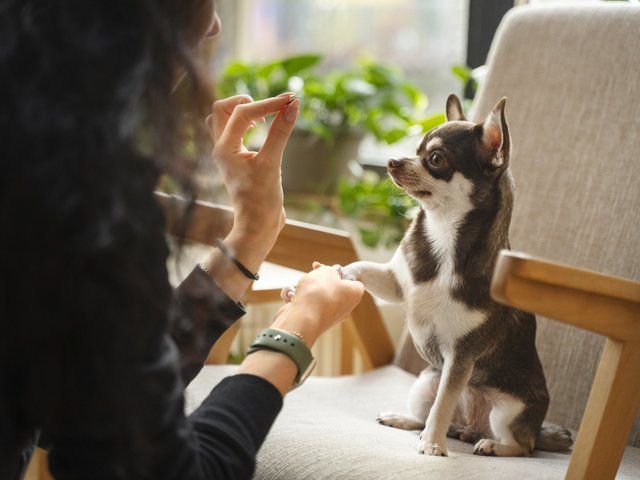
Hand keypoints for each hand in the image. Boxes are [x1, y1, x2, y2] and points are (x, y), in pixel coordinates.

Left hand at [206, 93, 298, 249]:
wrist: (258, 226)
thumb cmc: (262, 200)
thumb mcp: (272, 164)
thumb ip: (280, 133)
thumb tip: (293, 106)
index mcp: (224, 148)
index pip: (242, 113)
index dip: (268, 104)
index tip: (291, 101)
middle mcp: (221, 148)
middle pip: (222, 108)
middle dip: (247, 101)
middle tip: (271, 108)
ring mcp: (227, 153)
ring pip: (224, 119)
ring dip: (243, 111)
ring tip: (264, 117)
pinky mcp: (237, 159)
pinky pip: (234, 131)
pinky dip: (247, 123)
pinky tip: (264, 128)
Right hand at [272, 263, 364, 345]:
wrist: (303, 317)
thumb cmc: (319, 292)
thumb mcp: (327, 271)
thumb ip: (330, 270)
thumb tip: (329, 275)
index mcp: (354, 294)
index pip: (354, 282)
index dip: (342, 273)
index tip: (330, 269)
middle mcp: (345, 308)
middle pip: (334, 288)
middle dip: (322, 280)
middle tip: (314, 272)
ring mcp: (330, 317)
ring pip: (319, 296)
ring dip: (309, 289)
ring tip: (302, 286)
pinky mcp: (315, 322)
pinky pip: (308, 306)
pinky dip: (300, 300)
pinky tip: (293, 296)